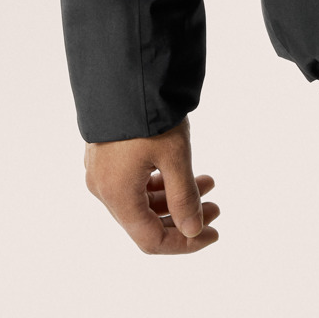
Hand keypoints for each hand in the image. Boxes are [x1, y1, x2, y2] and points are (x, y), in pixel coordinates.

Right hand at [83, 113, 219, 252]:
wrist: (122, 74)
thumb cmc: (148, 115)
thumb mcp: (175, 156)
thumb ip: (184, 197)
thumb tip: (194, 230)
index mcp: (117, 197)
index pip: (152, 240)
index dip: (185, 243)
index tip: (213, 234)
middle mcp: (104, 190)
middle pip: (146, 222)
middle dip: (184, 218)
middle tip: (217, 207)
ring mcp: (101, 173)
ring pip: (141, 200)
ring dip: (174, 197)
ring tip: (209, 182)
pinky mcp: (104, 156)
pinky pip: (133, 182)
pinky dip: (159, 182)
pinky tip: (182, 172)